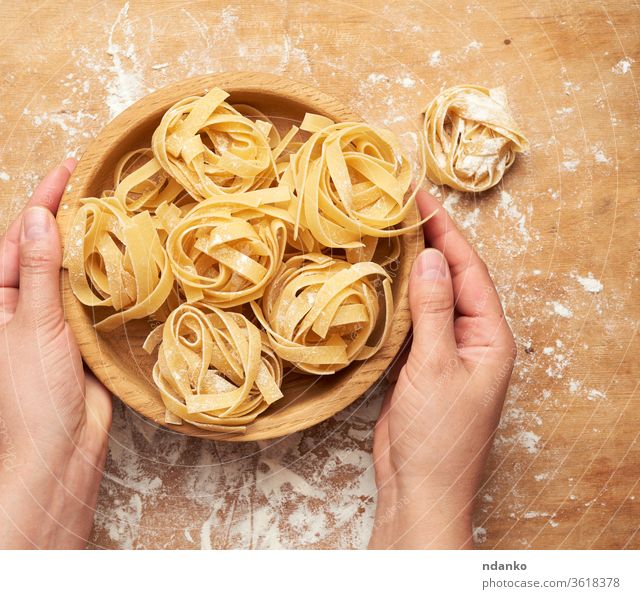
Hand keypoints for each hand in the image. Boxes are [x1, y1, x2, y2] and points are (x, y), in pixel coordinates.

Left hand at [0, 159, 111, 548]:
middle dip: (65, 216)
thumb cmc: (34, 392)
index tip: (69, 167)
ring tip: (110, 205)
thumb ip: (40, 269)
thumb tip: (41, 216)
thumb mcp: (34, 324)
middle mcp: (15, 307)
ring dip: (86, 243)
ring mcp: (46, 322)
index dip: (43, 201)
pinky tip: (120, 253)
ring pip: (68, 272)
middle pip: (42, 250)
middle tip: (93, 178)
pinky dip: (102, 274)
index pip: (19, 238)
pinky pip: (87, 296)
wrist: (60, 450)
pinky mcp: (75, 337)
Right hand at [369, 189, 516, 548]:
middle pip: (451, 278)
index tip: (421, 196)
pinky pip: (411, 321)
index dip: (445, 231)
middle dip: (430, 240)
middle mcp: (471, 339)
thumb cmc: (440, 436)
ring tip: (387, 230)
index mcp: (491, 337)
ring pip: (429, 297)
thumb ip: (433, 312)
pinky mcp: (418, 365)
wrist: (420, 488)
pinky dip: (395, 297)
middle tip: (400, 204)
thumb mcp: (437, 368)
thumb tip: (429, 259)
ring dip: (411, 266)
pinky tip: (379, 279)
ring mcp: (444, 352)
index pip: (469, 270)